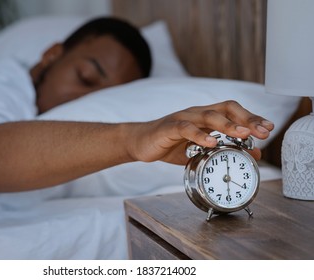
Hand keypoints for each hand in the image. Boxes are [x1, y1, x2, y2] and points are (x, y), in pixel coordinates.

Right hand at [126, 100, 273, 164]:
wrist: (140, 142)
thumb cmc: (170, 145)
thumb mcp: (199, 150)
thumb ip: (222, 150)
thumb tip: (252, 154)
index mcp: (205, 117)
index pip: (232, 111)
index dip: (251, 117)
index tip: (268, 128)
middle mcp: (196, 113)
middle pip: (225, 108)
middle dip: (246, 119)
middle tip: (262, 132)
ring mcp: (182, 118)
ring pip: (208, 116)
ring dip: (228, 125)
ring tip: (243, 134)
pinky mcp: (168, 127)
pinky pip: (186, 128)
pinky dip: (199, 136)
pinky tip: (210, 143)